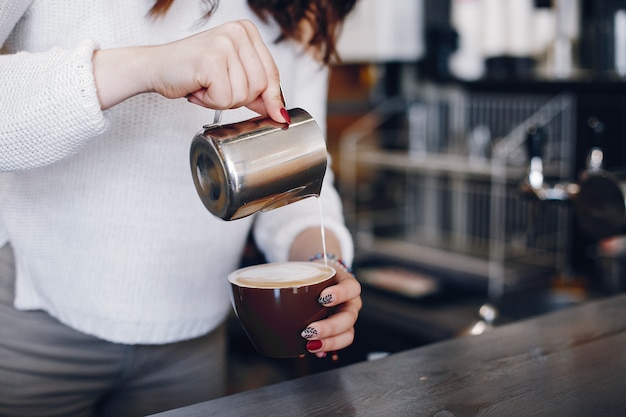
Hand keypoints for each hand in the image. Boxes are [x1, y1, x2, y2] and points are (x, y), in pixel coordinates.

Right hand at [93, 19, 287, 122]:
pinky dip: (210, 101)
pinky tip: (198, 88)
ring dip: (223, 100)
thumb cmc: (193, 72)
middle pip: (261, 86)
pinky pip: (226, 98)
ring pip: (244, 95)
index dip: (270, 98)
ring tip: (205, 86)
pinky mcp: (212, 59)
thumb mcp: (232, 78)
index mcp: (247, 31)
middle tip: (217, 89)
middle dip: (239, 98)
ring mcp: (225, 43)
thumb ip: (258, 92)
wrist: (156, 68)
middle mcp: (239, 32)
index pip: (273, 74)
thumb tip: (280, 114)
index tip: (271, 112)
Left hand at [302, 264, 361, 357]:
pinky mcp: (339, 332)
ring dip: (329, 342)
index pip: (352, 287)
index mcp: (346, 284)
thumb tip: (276, 291)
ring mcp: (346, 319)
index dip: (341, 293)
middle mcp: (350, 303)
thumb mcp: (309, 271)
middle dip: (330, 326)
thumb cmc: (314, 274)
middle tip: (310, 330)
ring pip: (348, 335)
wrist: (316, 279)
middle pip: (349, 317)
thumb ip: (296, 277)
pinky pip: (337, 345)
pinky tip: (314, 351)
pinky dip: (325, 349)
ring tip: (310, 345)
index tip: (323, 297)